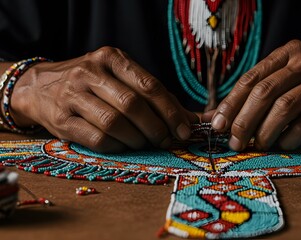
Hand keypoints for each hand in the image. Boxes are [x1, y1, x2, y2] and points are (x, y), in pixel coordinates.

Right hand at [11, 47, 197, 151]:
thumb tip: (197, 120)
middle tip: (166, 140)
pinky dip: (117, 146)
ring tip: (145, 143)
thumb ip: (157, 98)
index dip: (170, 111)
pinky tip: (124, 145)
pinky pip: (97, 139)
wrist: (39, 87)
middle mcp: (90, 72)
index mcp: (112, 58)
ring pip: (114, 123)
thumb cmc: (93, 85)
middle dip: (156, 128)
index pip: (149, 85)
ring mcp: (72, 95)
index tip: (184, 130)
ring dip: (137, 139)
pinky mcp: (60, 119)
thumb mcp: (122, 80)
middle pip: (132, 105)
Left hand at [209, 40, 300, 150]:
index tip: (217, 126)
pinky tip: (283, 145)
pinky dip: (288, 139)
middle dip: (244, 120)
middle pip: (265, 92)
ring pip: (283, 108)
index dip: (231, 104)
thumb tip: (213, 119)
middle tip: (235, 142)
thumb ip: (251, 99)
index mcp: (288, 53)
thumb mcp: (284, 86)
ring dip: (265, 132)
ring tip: (259, 145)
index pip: (251, 78)